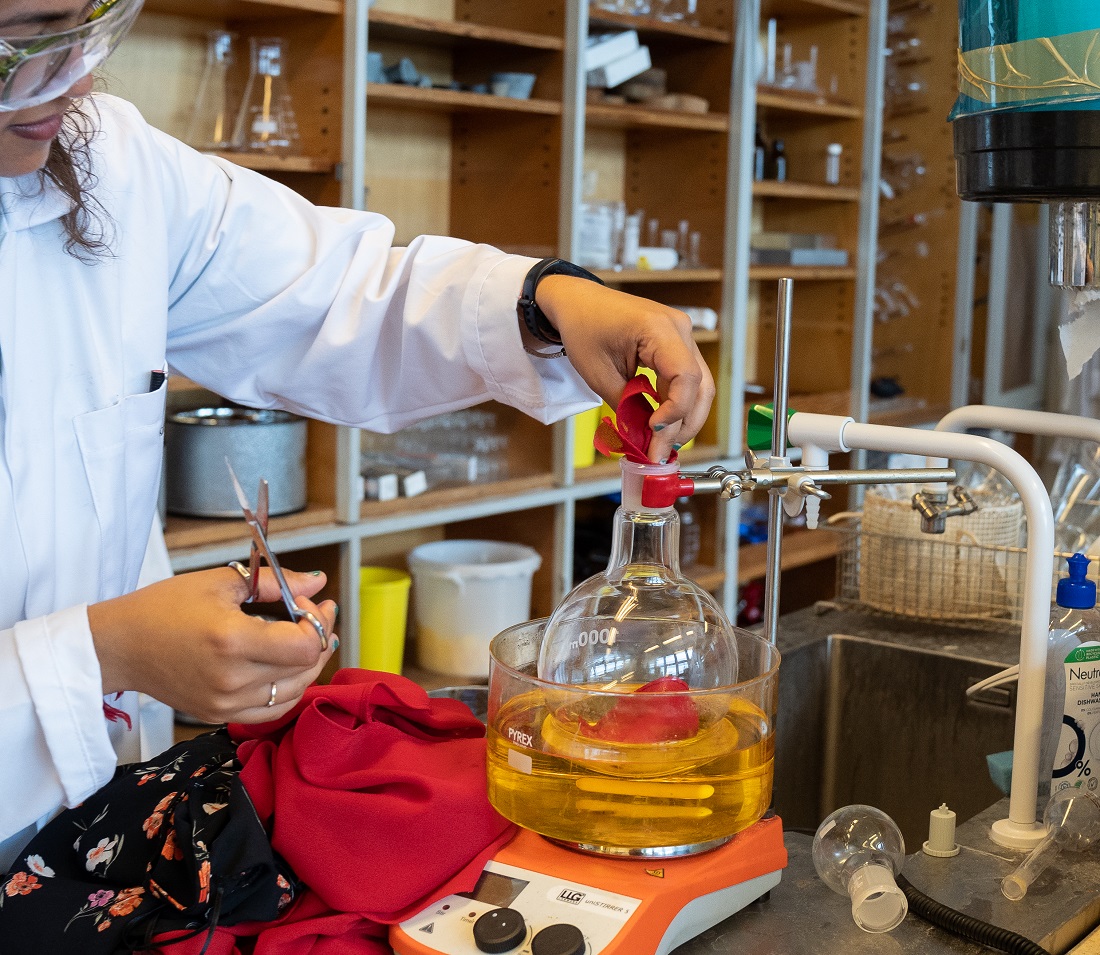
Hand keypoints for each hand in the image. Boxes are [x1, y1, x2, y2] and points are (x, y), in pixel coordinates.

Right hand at [88, 567, 338, 723]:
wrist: (119, 646)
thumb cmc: (164, 607)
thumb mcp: (221, 582)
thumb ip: (276, 583)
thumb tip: (319, 581)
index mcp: (233, 641)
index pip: (305, 646)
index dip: (318, 621)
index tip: (306, 602)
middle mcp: (232, 679)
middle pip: (306, 668)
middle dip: (321, 637)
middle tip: (317, 613)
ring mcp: (226, 703)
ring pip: (295, 691)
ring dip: (310, 664)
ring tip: (307, 637)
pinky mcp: (219, 716)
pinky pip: (273, 710)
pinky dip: (289, 689)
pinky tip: (287, 666)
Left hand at [534, 276, 714, 462]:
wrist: (578, 301)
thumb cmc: (583, 327)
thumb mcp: (598, 373)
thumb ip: (626, 406)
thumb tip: (646, 439)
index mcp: (658, 328)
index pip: (686, 377)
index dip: (676, 411)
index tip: (654, 432)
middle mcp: (680, 328)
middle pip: (702, 386)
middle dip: (684, 424)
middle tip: (659, 451)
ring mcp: (682, 335)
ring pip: (700, 386)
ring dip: (684, 418)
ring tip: (661, 443)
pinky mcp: (678, 344)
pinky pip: (688, 379)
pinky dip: (678, 404)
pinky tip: (661, 424)